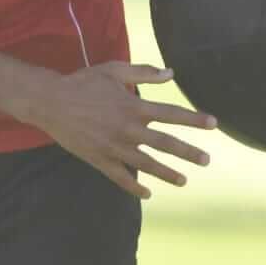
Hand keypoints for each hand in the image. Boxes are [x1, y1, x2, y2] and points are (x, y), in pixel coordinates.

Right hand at [30, 63, 216, 198]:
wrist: (52, 102)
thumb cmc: (84, 82)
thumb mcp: (115, 71)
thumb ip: (144, 73)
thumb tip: (171, 73)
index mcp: (134, 107)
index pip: (172, 115)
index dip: (194, 119)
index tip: (213, 124)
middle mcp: (128, 129)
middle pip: (165, 144)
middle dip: (188, 152)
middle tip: (206, 160)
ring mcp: (114, 147)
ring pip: (147, 165)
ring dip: (167, 173)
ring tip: (184, 180)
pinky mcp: (100, 160)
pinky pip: (121, 178)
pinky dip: (135, 187)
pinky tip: (148, 193)